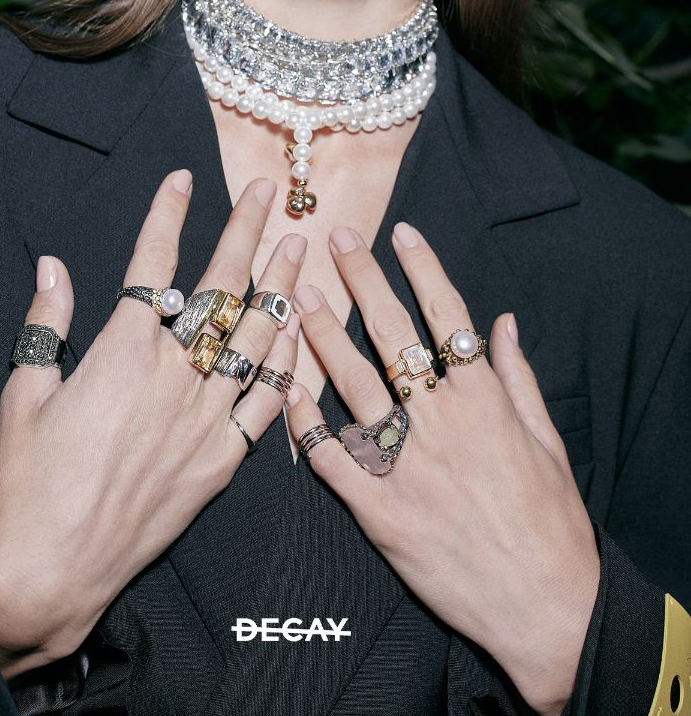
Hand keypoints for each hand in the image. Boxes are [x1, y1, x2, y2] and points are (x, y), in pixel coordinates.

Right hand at [0, 171, 304, 679]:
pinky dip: (285, 364)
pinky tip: (298, 334)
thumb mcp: (25, 393)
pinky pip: (267, 402)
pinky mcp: (222, 461)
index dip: (168, 215)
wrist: (53, 569)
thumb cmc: (29, 482)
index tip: (183, 179)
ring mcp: (204, 418)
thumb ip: (47, 324)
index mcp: (121, 352)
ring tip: (296, 248)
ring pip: (256, 337)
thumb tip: (52, 267)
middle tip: (265, 193)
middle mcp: (172, 376)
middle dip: (245, 233)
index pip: (152, 263)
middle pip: (220, 288)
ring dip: (279, 287)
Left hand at [284, 221, 599, 715]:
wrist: (542, 602)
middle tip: (334, 240)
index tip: (399, 231)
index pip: (446, 314)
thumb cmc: (550, 520)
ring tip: (297, 294)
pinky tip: (284, 388)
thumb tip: (504, 322)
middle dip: (362, 280)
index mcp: (482, 399)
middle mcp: (440, 419)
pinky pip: (331, 453)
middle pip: (393, 334)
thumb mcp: (546, 440)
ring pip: (353, 382)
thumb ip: (517, 377)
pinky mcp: (377, 506)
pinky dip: (305, 420)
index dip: (421, 268)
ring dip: (323, 334)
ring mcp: (405, 461)